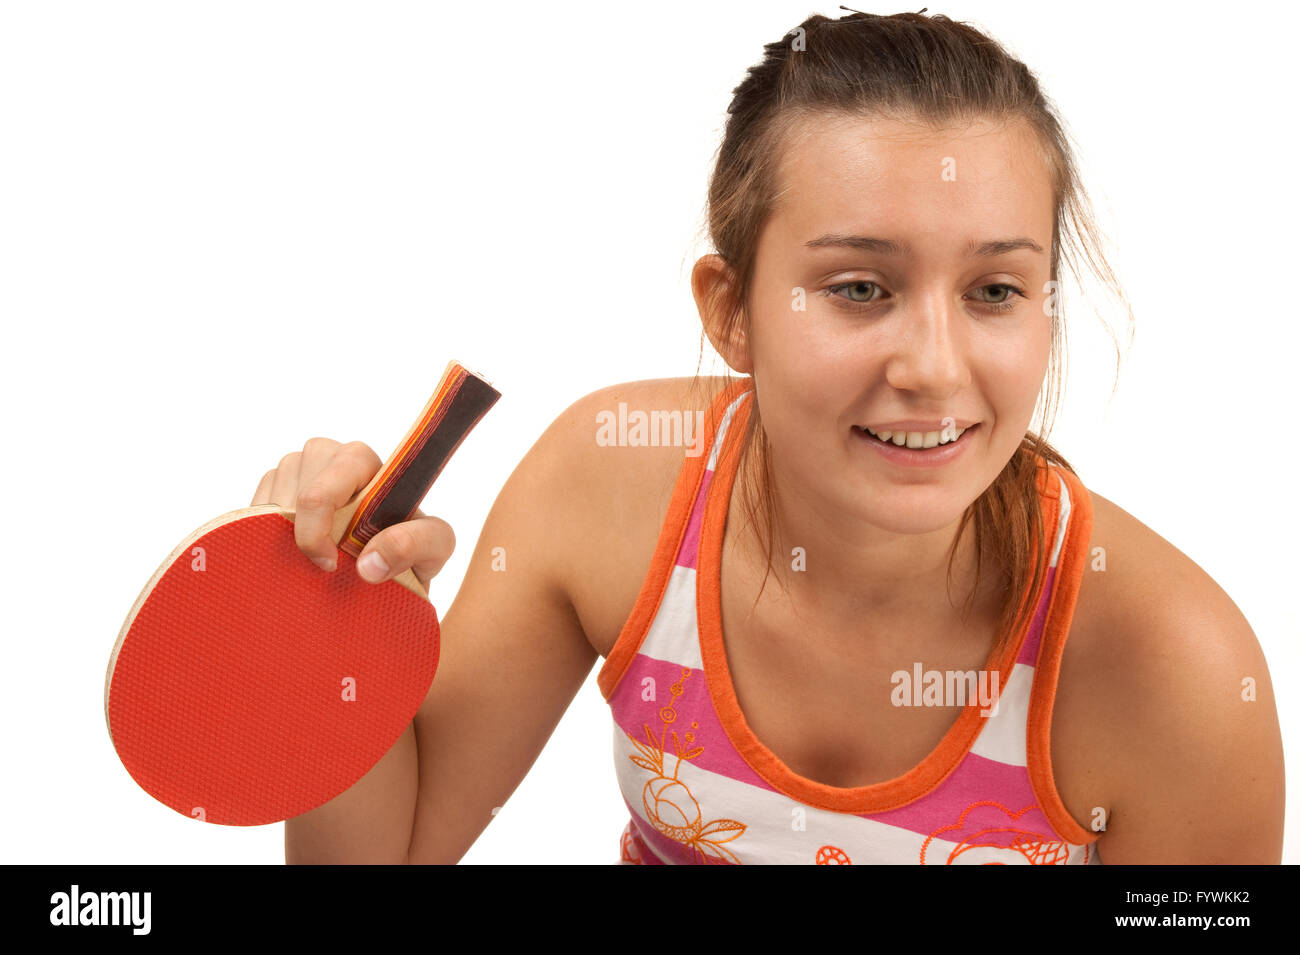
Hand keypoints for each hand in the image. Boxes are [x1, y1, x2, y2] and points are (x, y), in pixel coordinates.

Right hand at [251, 437, 454, 591]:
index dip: (318, 519)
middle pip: (294, 469)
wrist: (389, 575)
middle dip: (297, 521)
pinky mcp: (275, 492)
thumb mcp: (434, 550)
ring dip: (280, 527)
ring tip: (304, 559)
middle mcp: (332, 458)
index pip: (332, 471)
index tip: (327, 563)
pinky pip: (252, 504)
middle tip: (313, 564)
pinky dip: (261, 530)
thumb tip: (369, 562)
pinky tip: (284, 552)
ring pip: (271, 487)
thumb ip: (414, 545)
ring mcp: (300, 472)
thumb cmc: (415, 553)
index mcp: (368, 463)